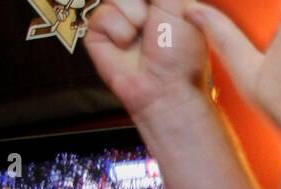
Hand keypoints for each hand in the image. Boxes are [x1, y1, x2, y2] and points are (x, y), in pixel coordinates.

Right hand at [87, 0, 210, 121]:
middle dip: (141, 3)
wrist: (164, 89)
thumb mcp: (179, 5)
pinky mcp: (100, 32)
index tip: (152, 6)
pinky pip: (102, 14)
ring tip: (144, 34)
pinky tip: (128, 44)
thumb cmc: (180, 56)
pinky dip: (118, 28)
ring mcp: (120, 17)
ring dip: (133, 13)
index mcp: (164, 1)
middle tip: (152, 17)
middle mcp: (141, 7)